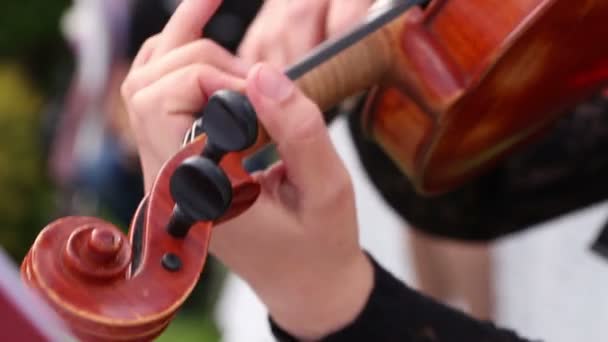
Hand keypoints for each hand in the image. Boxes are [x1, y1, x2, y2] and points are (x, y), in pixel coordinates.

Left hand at [122, 0, 373, 338]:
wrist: (306, 282)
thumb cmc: (320, 245)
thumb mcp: (327, 190)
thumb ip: (299, 130)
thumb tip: (264, 72)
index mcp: (196, 194)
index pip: (166, 104)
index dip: (218, 81)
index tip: (269, 97)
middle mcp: (167, 181)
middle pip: (147, 86)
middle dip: (201, 62)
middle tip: (257, 81)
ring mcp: (167, 172)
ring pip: (145, 85)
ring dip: (183, 51)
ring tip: (220, 21)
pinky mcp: (179, 164)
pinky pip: (159, 100)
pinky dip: (178, 62)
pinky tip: (206, 43)